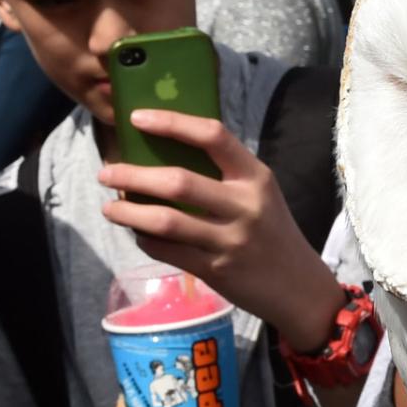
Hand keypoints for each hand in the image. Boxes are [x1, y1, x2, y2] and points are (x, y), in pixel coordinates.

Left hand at [99, 110, 346, 352]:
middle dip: (133, 175)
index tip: (137, 118)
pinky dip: (144, 239)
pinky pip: (167, 251)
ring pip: (165, 221)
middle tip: (107, 172)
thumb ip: (225, 175)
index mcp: (256, 177)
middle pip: (178, 182)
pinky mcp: (216, 270)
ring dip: (129, 211)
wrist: (300, 288)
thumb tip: (165, 154)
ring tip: (110, 207)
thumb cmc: (272, 233)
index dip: (171, 123)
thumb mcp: (260, 195)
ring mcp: (229, 240)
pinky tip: (136, 232)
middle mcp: (245, 206)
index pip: (212, 136)